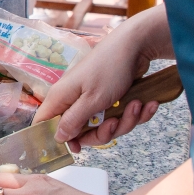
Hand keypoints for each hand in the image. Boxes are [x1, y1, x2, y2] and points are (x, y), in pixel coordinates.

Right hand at [34, 6, 170, 149]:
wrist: (136, 45)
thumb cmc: (109, 68)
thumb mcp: (92, 100)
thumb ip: (73, 120)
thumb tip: (57, 137)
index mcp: (62, 98)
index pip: (46, 123)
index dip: (58, 139)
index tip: (77, 149)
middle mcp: (75, 99)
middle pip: (82, 131)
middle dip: (104, 132)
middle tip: (115, 122)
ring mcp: (94, 99)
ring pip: (106, 125)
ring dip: (126, 120)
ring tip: (136, 104)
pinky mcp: (111, 98)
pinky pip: (121, 116)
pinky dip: (136, 113)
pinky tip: (147, 104)